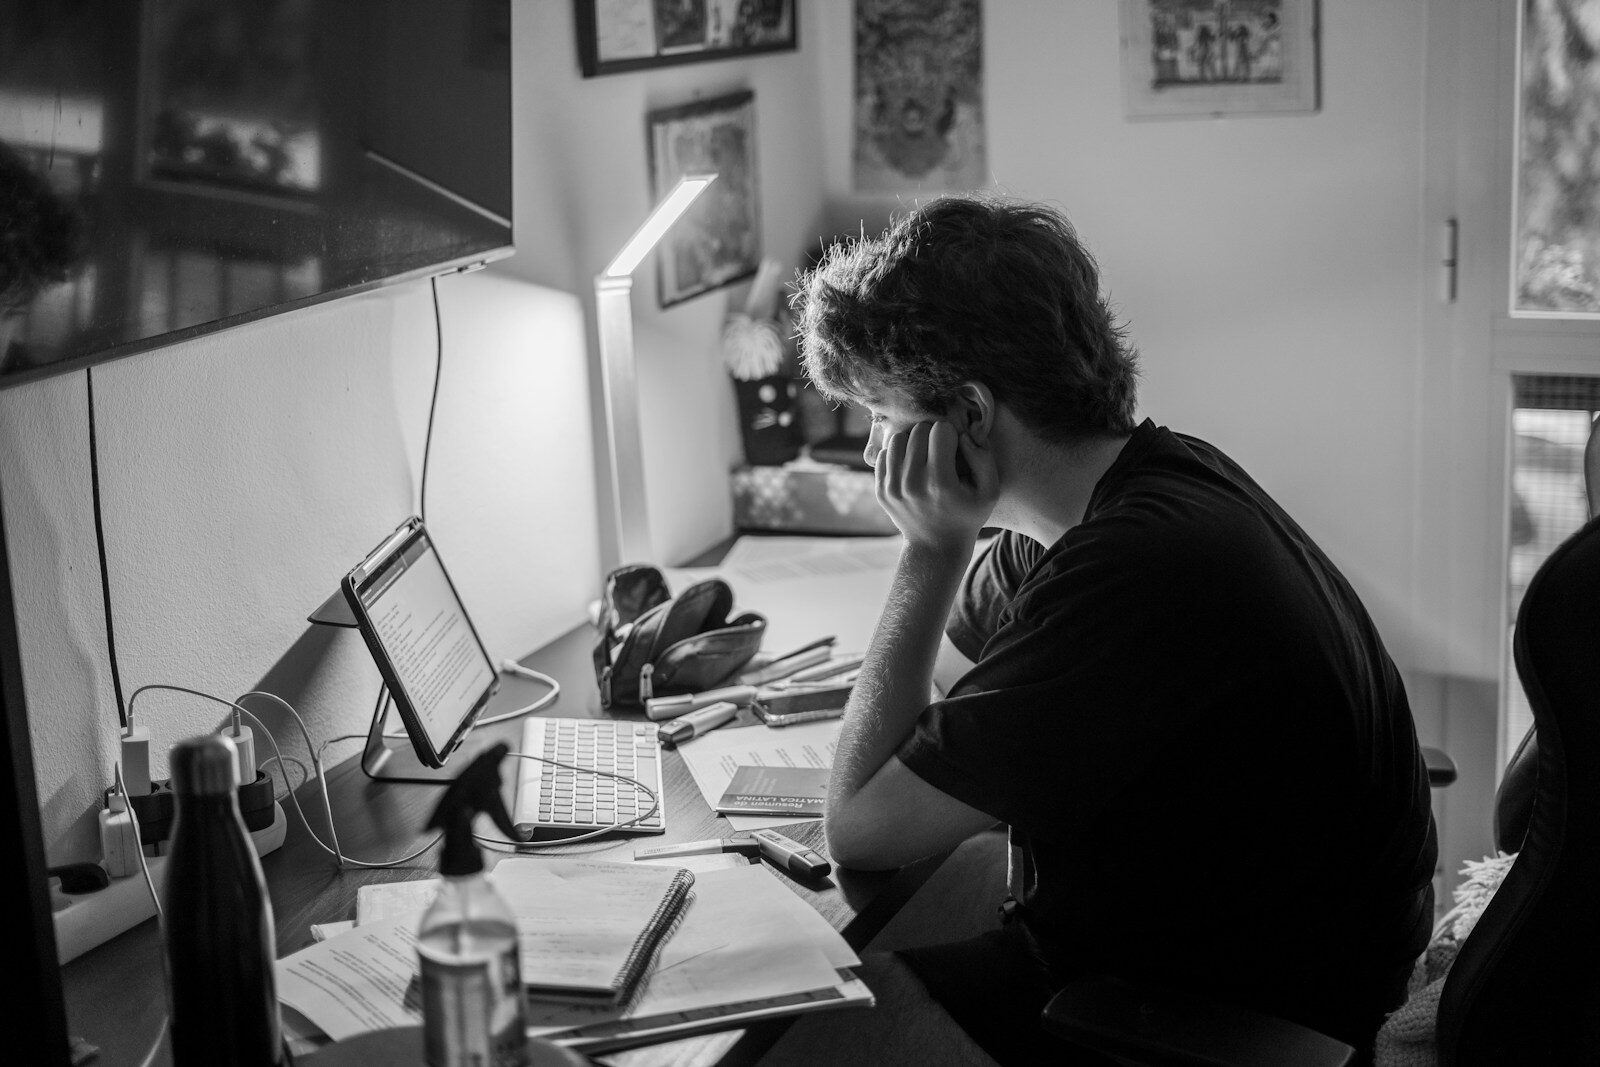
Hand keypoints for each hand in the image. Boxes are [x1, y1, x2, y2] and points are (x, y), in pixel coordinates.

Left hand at [875, 420, 998, 553]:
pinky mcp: (881, 491)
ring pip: (898, 438)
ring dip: (912, 442)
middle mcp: (912, 484)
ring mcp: (893, 488)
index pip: (941, 430)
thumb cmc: (968, 515)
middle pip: (919, 431)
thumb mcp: (990, 491)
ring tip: (924, 456)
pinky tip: (910, 466)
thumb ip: (984, 457)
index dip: (952, 435)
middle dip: (932, 436)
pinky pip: (884, 454)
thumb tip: (964, 433)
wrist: (936, 548)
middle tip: (940, 451)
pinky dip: (898, 455)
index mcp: (940, 482)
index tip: (955, 449)